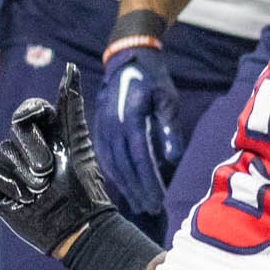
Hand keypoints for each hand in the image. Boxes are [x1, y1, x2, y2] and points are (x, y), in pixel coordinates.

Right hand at [0, 68, 122, 256]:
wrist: (76, 225)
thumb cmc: (83, 186)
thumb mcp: (77, 142)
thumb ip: (71, 106)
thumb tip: (71, 69)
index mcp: (49, 135)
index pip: (30, 110)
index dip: (32, 111)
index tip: (42, 117)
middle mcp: (29, 149)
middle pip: (16, 129)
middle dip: (33, 149)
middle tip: (49, 172)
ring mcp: (13, 169)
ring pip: (2, 151)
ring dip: (24, 172)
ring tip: (41, 190)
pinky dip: (7, 183)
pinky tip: (24, 197)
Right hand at [96, 38, 183, 217]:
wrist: (127, 58)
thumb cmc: (152, 79)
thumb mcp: (167, 99)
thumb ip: (170, 128)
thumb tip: (172, 159)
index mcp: (130, 116)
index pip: (140, 157)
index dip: (148, 181)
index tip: (158, 200)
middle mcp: (111, 124)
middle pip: (124, 166)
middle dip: (137, 190)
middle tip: (151, 211)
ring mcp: (101, 127)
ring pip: (112, 164)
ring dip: (125, 187)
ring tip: (139, 205)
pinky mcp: (97, 128)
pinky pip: (103, 157)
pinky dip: (113, 175)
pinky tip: (123, 188)